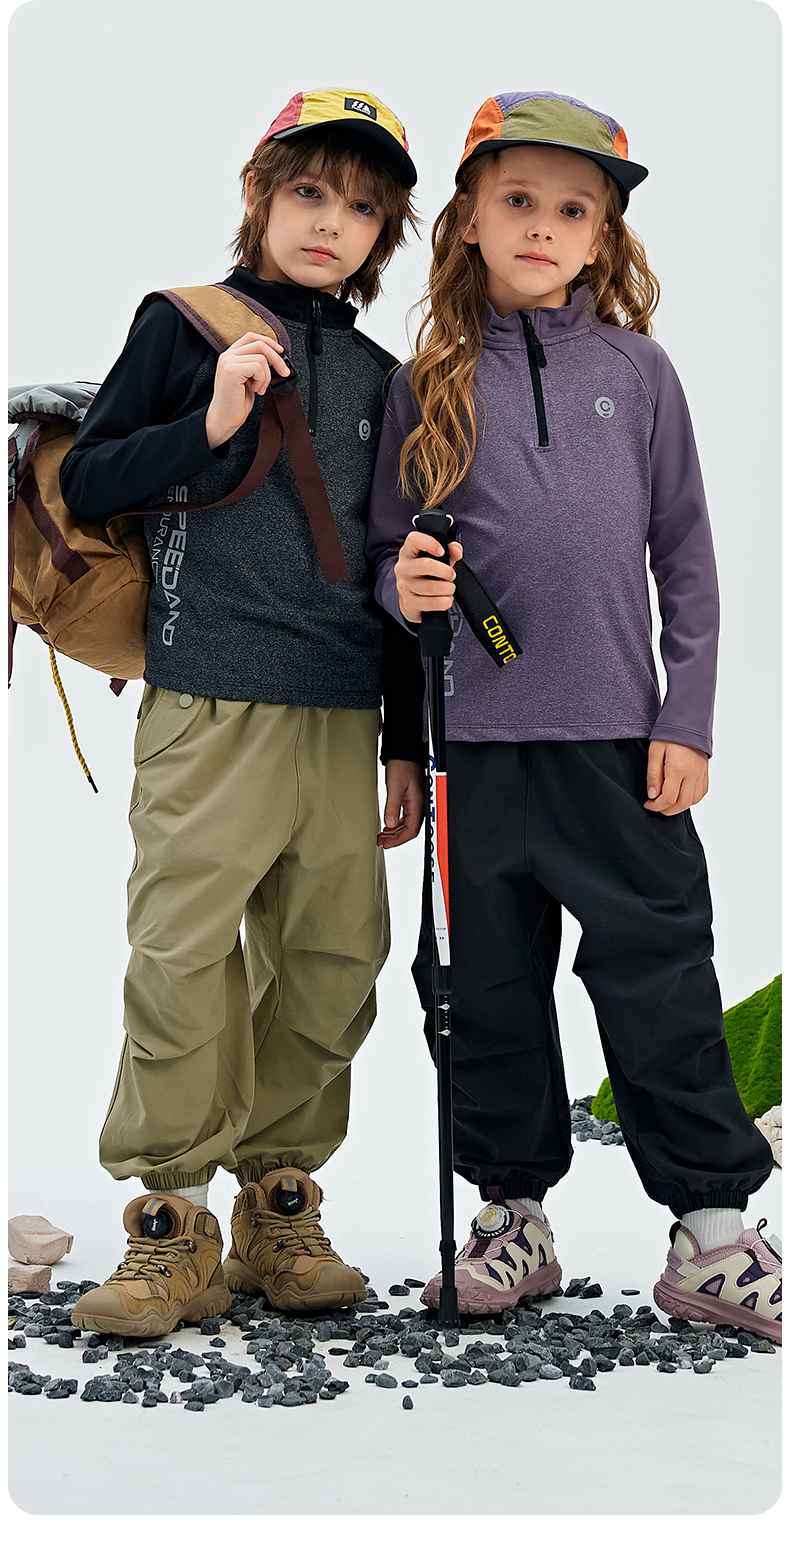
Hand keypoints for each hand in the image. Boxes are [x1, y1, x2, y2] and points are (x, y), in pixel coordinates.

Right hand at [205, 331, 290, 447]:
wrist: (224, 419)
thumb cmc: (236, 402)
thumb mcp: (249, 378)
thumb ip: (256, 364)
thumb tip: (276, 356)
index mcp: (230, 355)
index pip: (251, 337)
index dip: (268, 341)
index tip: (280, 351)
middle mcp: (227, 355)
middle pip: (259, 344)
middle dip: (276, 358)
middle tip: (284, 372)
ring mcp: (228, 362)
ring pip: (261, 358)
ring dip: (266, 376)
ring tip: (259, 388)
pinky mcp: (232, 370)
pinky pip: (258, 367)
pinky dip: (262, 380)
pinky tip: (255, 390)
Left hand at [378, 759, 424, 846]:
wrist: (404, 753)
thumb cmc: (403, 765)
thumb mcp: (395, 787)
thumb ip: (393, 807)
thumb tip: (390, 824)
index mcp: (418, 804)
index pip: (411, 830)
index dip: (399, 840)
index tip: (387, 844)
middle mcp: (418, 805)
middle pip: (410, 830)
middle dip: (395, 838)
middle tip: (381, 841)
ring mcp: (415, 803)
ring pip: (407, 824)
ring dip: (394, 832)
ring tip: (382, 836)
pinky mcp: (410, 799)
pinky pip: (404, 817)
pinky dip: (395, 824)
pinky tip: (388, 825)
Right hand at [394, 530, 463, 624]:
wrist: (412, 597)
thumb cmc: (427, 573)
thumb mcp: (438, 558)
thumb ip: (450, 550)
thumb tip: (457, 551)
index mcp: (409, 551)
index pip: (413, 539)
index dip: (429, 543)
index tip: (442, 551)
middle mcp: (404, 567)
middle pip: (425, 565)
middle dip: (445, 571)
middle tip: (452, 575)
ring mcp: (404, 585)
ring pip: (429, 587)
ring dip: (447, 588)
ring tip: (450, 588)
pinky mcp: (409, 602)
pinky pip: (428, 603)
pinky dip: (442, 602)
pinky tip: (447, 600)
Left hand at [644, 740, 708, 814]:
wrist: (689, 721)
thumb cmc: (670, 733)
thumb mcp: (655, 751)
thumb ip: (653, 775)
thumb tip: (652, 795)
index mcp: (678, 768)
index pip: (669, 798)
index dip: (656, 805)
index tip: (648, 803)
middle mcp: (692, 774)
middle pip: (682, 803)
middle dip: (666, 810)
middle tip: (656, 806)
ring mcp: (701, 774)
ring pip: (693, 801)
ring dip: (679, 806)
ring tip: (666, 802)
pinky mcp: (705, 772)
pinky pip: (701, 793)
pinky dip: (690, 800)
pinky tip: (681, 796)